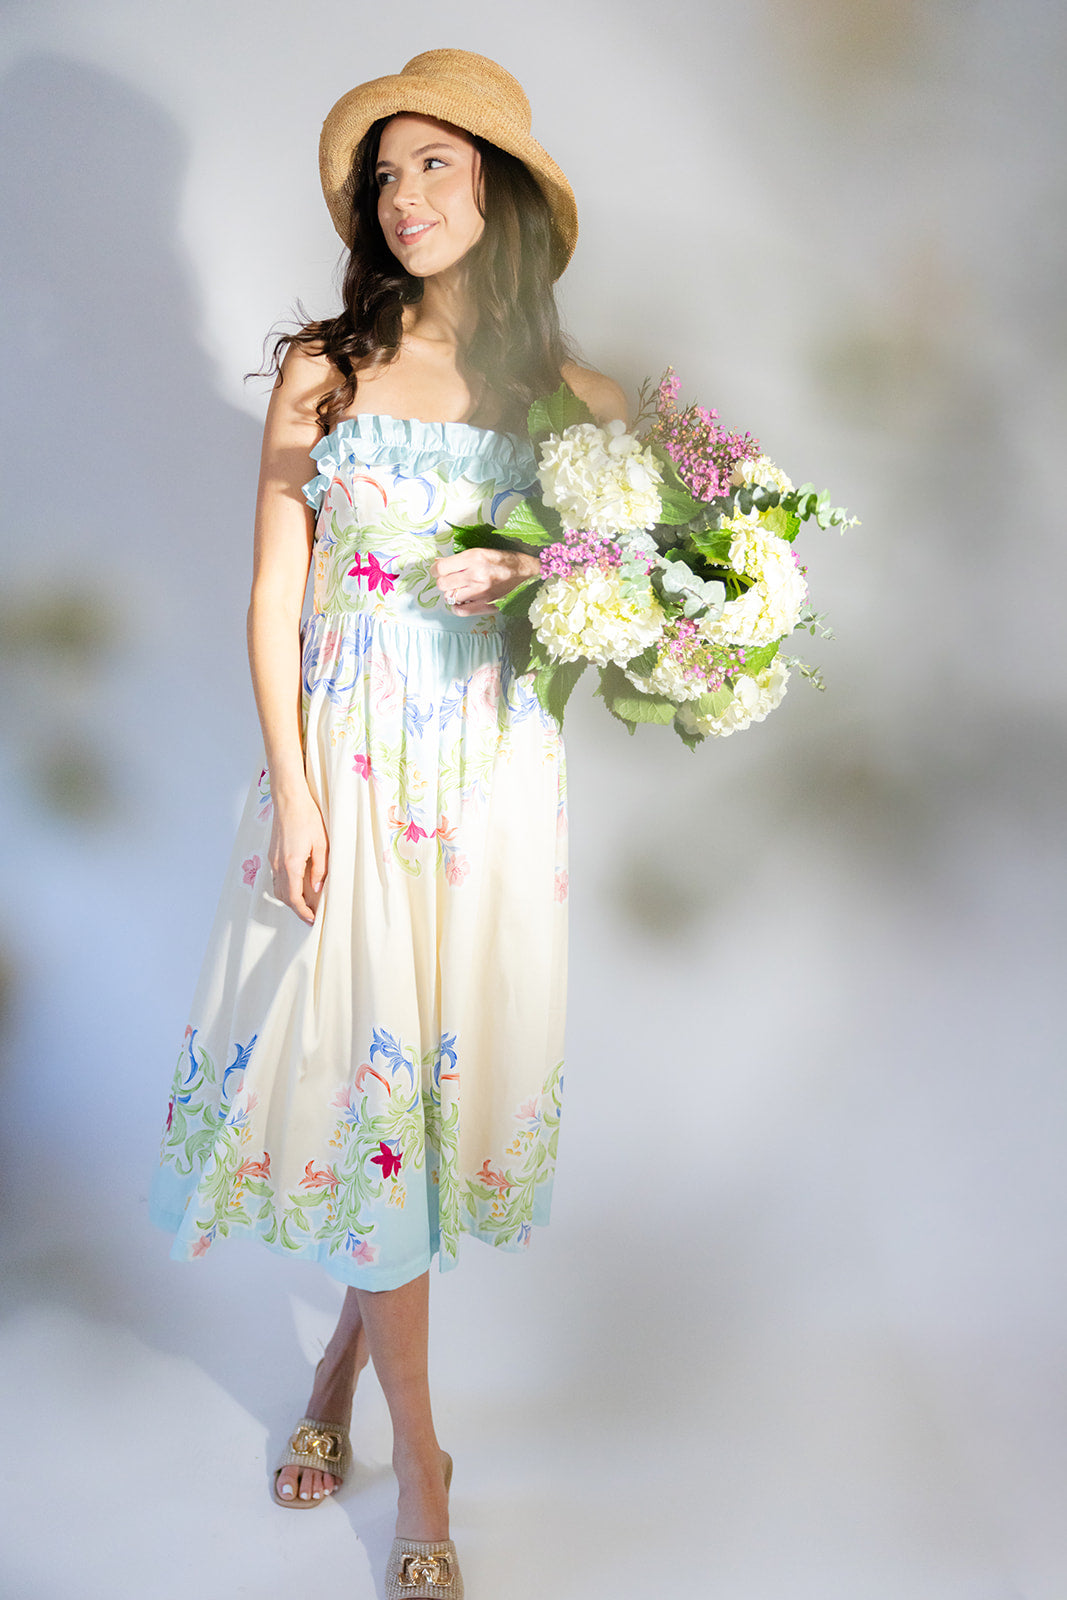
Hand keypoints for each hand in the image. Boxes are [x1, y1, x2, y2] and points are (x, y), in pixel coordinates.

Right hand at [268, 787, 328, 924]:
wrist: (288, 799)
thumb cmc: (308, 818)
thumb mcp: (321, 845)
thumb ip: (320, 870)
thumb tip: (316, 890)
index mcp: (291, 865)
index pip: (294, 898)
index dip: (303, 912)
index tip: (312, 920)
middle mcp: (278, 865)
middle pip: (283, 897)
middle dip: (296, 909)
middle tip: (310, 916)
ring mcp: (273, 859)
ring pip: (277, 888)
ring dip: (289, 899)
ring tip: (305, 903)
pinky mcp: (272, 854)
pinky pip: (276, 877)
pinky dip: (285, 887)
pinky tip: (296, 885)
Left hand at [432, 548, 539, 614]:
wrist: (530, 572)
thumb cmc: (508, 559)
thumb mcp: (484, 551)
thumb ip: (462, 558)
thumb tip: (439, 564)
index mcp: (475, 557)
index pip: (441, 568)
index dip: (435, 569)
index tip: (438, 569)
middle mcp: (476, 575)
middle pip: (443, 584)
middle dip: (443, 580)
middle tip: (450, 578)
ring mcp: (481, 593)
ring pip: (451, 596)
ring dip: (452, 592)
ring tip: (460, 588)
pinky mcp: (487, 605)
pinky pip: (461, 611)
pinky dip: (457, 606)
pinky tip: (463, 601)